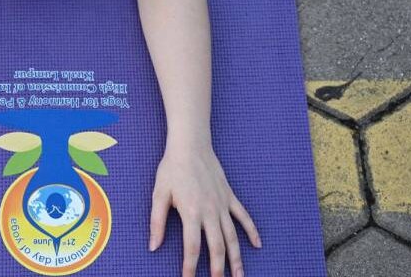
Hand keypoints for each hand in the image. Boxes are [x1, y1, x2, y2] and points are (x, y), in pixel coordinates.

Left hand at [149, 142, 260, 276]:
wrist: (190, 145)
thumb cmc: (171, 169)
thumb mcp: (159, 194)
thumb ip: (156, 222)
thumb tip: (153, 246)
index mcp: (191, 213)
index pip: (192, 247)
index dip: (190, 266)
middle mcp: (210, 211)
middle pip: (217, 247)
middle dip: (218, 269)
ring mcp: (222, 204)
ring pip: (232, 236)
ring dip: (237, 258)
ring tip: (239, 276)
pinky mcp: (229, 196)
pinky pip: (244, 217)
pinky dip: (251, 231)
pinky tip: (257, 245)